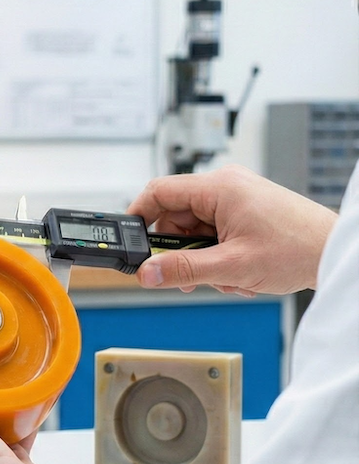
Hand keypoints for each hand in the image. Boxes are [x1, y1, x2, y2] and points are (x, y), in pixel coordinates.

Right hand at [128, 165, 336, 294]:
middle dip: (179, 251)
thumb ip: (182, 270)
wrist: (335, 252)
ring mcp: (237, 198)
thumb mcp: (231, 266)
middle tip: (188, 276)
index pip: (158, 192)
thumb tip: (147, 272)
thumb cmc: (298, 248)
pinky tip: (235, 272)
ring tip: (225, 277)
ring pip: (195, 229)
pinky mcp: (245, 211)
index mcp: (218, 187)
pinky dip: (218, 255)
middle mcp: (226, 186)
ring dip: (202, 258)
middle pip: (175, 217)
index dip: (138, 217)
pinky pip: (214, 232)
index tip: (129, 241)